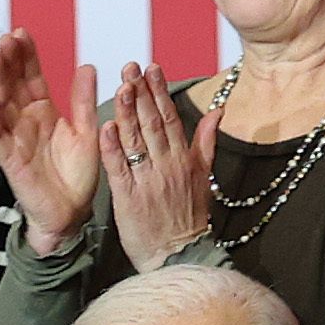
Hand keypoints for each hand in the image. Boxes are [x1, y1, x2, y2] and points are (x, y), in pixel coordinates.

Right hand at [0, 30, 102, 255]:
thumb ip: (83, 100)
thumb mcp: (86, 132)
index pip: (31, 76)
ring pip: (0, 104)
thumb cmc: (77, 176)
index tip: (22, 33)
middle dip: (7, 61)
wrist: (72, 213)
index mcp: (44, 110)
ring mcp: (14, 137)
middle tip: (5, 39)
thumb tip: (88, 66)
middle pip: (11, 84)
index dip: (25, 56)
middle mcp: (25, 120)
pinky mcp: (8, 158)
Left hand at [101, 64, 216, 271]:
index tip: (151, 68)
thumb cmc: (189, 218)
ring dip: (128, 112)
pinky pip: (119, 168)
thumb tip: (218, 111)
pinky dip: (113, 148)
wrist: (179, 256)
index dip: (160, 92)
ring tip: (120, 86)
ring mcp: (147, 181)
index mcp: (184, 159)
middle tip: (130, 67)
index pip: (171, 118)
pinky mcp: (128, 198)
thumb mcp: (204, 177)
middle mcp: (166, 166)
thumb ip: (206, 142)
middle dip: (141, 93)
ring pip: (136, 140)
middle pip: (153, 123)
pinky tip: (106, 127)